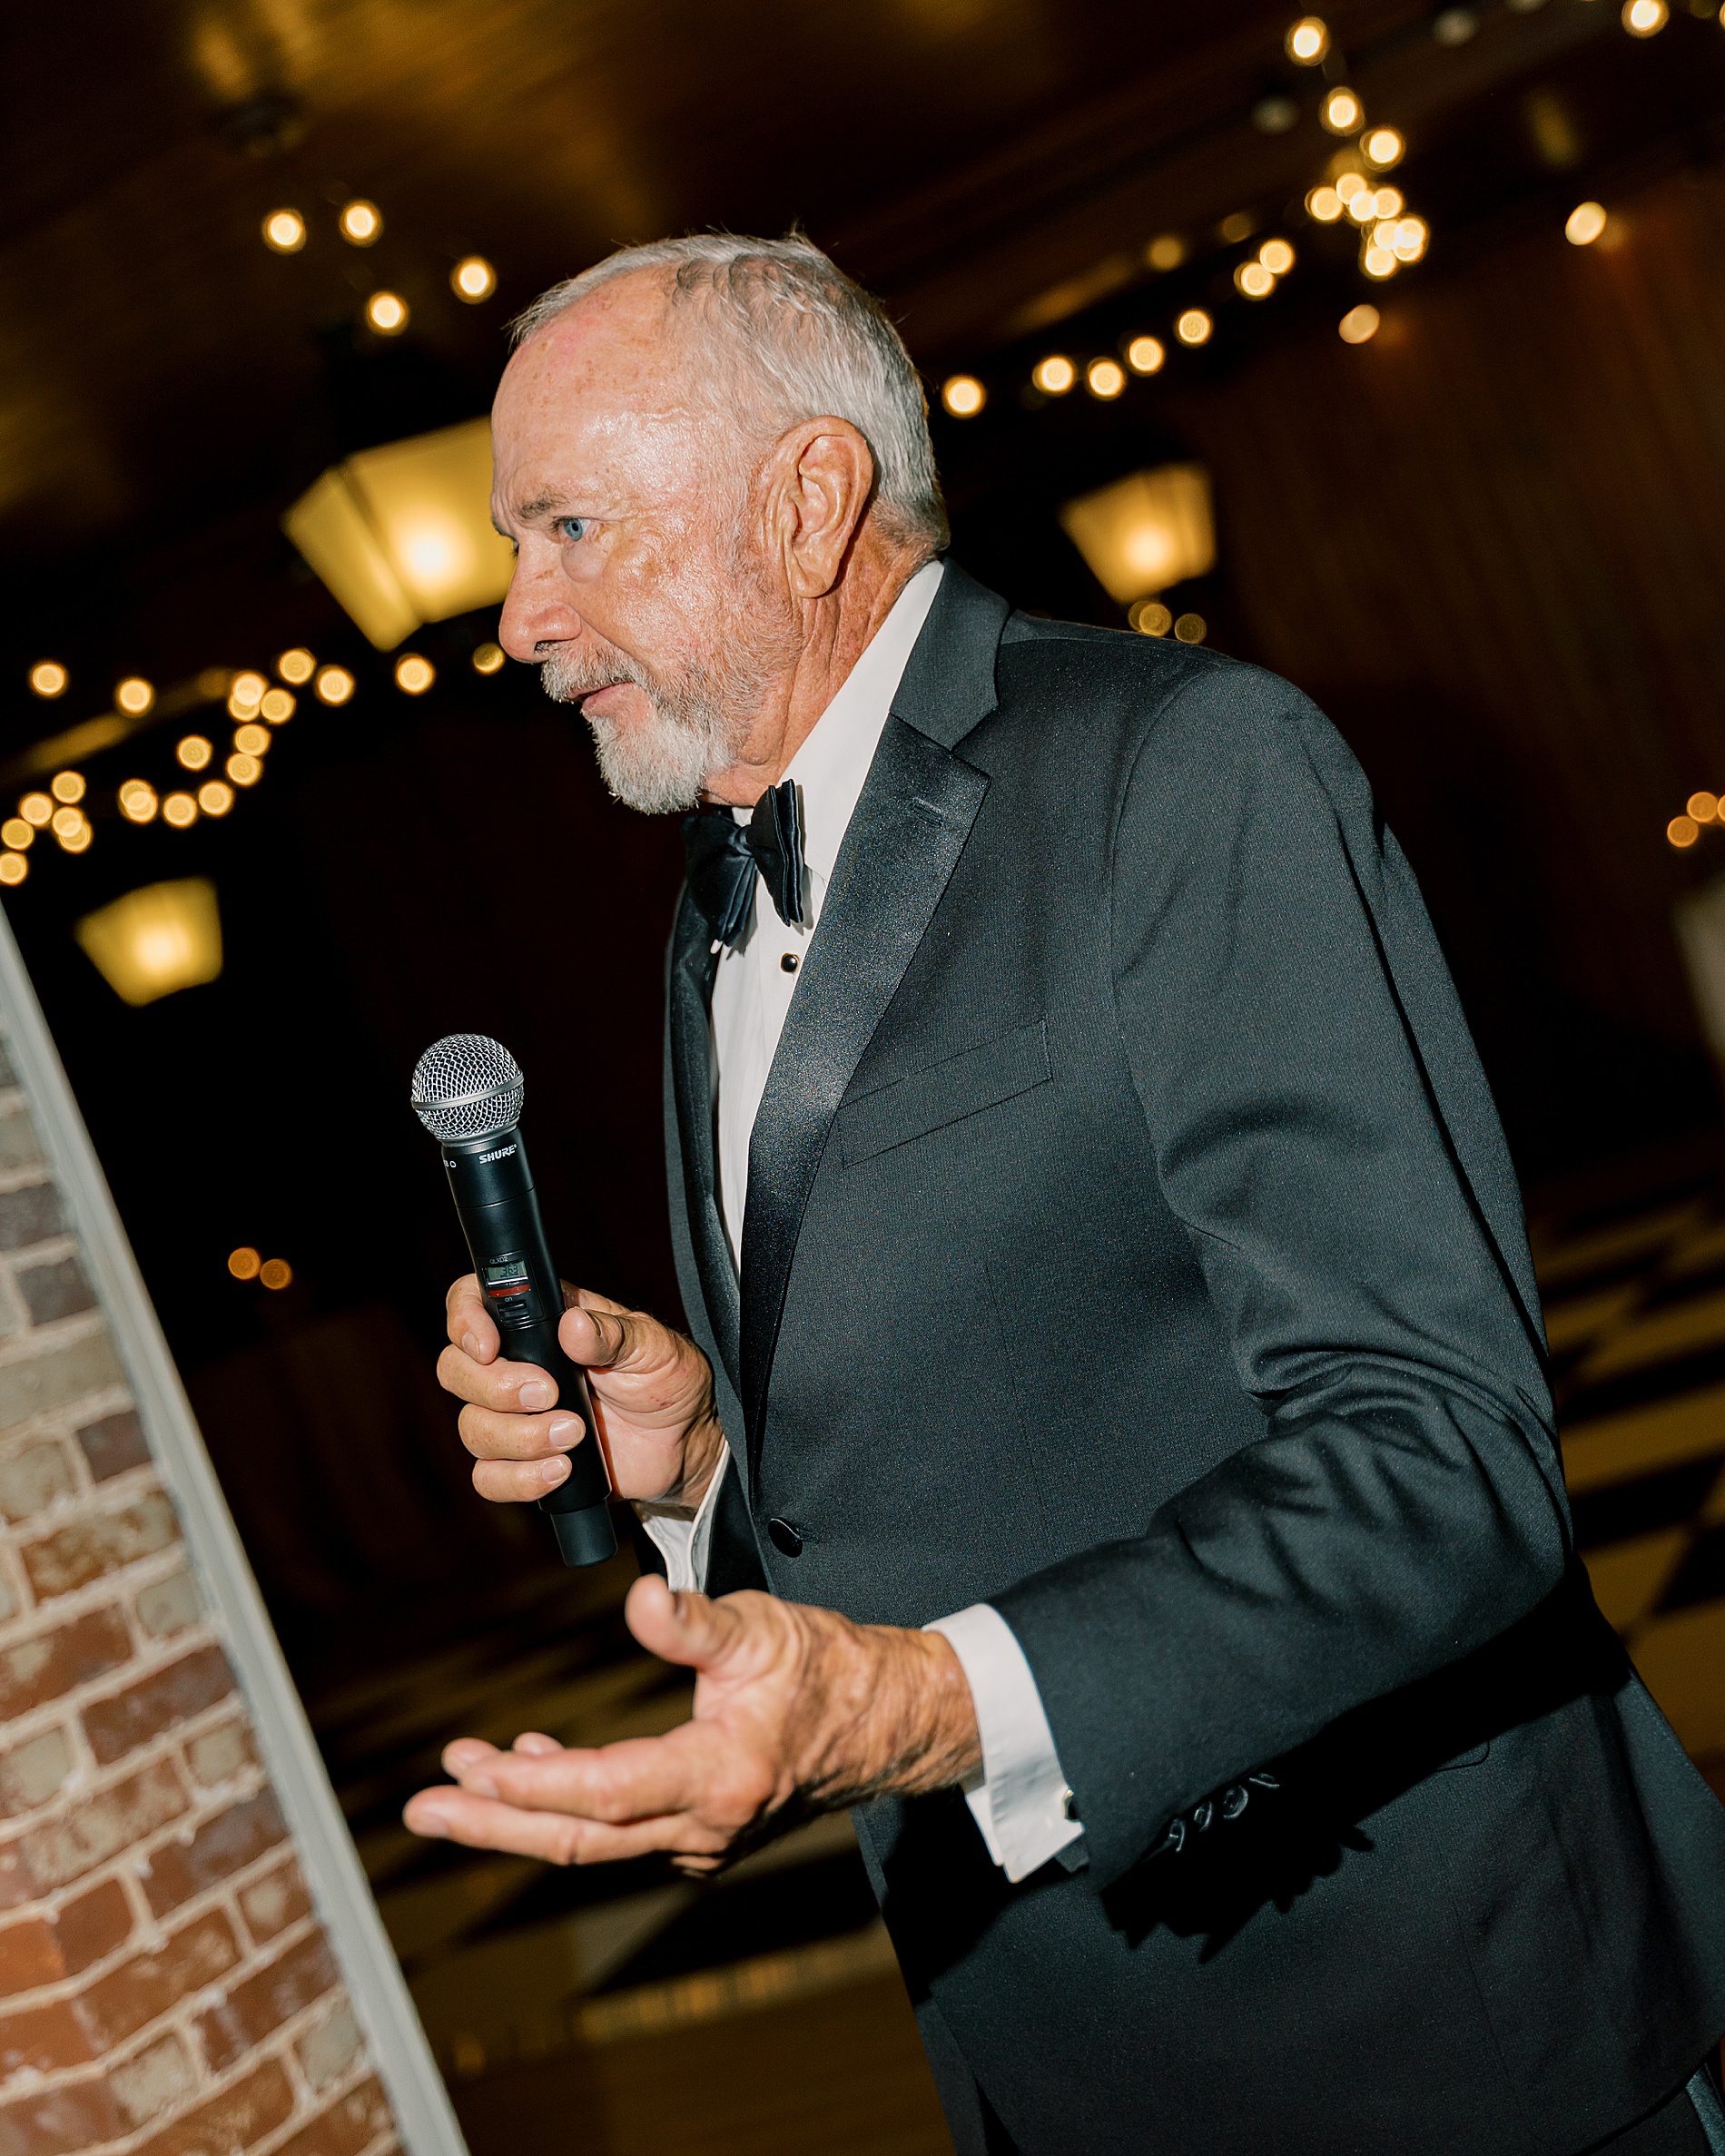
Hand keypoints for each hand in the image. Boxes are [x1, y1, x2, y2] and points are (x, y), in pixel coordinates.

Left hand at [403, 1574, 981, 1871]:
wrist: (888, 1723)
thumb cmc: (828, 1666)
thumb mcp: (761, 1628)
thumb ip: (691, 1621)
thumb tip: (634, 1599)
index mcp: (719, 1776)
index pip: (603, 1793)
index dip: (529, 1787)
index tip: (469, 1770)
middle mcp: (706, 1826)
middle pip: (580, 1840)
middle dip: (495, 1824)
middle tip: (424, 1810)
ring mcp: (704, 1841)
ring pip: (595, 1840)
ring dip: (524, 1813)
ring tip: (460, 1779)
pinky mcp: (702, 1834)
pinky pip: (620, 1830)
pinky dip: (570, 1804)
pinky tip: (537, 1765)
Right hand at [437, 1280, 725, 1511]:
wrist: (685, 1443)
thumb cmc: (668, 1380)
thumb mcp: (653, 1347)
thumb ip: (613, 1334)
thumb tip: (572, 1325)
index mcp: (541, 1322)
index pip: (473, 1301)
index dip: (465, 1320)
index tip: (488, 1347)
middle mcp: (517, 1364)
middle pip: (455, 1370)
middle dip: (495, 1388)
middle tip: (549, 1394)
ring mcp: (515, 1416)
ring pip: (472, 1427)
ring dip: (519, 1437)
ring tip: (575, 1434)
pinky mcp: (523, 1462)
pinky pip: (489, 1477)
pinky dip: (520, 1479)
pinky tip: (562, 1470)